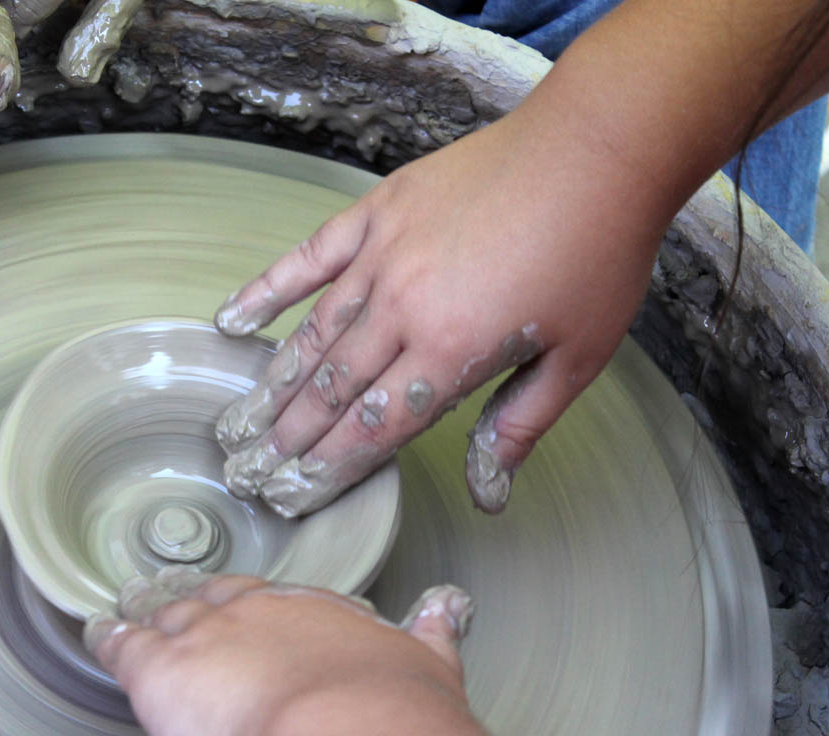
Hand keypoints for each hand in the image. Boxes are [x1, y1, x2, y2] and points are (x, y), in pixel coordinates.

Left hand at [84, 568, 473, 735]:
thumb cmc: (393, 716)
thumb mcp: (427, 664)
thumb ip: (431, 633)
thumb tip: (447, 609)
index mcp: (311, 612)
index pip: (269, 600)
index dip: (248, 606)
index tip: (243, 611)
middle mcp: (255, 614)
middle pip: (211, 598)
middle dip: (194, 601)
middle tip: (180, 603)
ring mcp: (204, 636)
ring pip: (163, 613)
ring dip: (147, 611)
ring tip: (130, 606)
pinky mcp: (160, 670)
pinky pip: (122, 643)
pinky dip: (107, 637)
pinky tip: (98, 631)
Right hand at [212, 111, 666, 516]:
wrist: (597, 146)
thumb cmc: (596, 252)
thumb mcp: (577, 358)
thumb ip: (518, 427)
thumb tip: (487, 494)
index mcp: (451, 350)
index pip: (372, 427)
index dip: (329, 468)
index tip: (293, 495)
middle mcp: (404, 307)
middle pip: (330, 389)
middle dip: (288, 441)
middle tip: (250, 475)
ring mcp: (383, 256)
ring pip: (312, 334)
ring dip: (274, 385)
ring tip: (239, 424)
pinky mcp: (377, 212)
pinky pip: (309, 258)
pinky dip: (267, 290)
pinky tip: (232, 320)